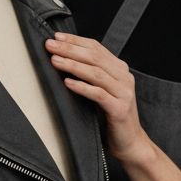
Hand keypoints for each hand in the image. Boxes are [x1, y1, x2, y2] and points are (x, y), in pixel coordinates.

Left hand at [44, 33, 149, 162]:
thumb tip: (64, 58)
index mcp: (120, 70)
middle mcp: (125, 78)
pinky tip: (68, 83)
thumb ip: (91, 75)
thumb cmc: (111, 116)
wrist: (129, 142)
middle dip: (70, 49)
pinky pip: (98, 94)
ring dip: (73, 65)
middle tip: (51, 45)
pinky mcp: (119, 109)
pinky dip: (82, 87)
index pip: (97, 48)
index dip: (76, 41)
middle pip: (95, 57)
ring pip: (96, 73)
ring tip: (55, 61)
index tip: (57, 37)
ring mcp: (124, 93)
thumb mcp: (103, 90)